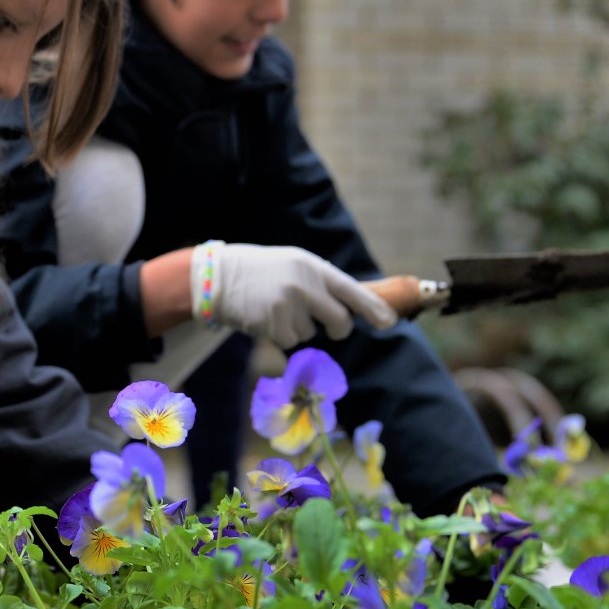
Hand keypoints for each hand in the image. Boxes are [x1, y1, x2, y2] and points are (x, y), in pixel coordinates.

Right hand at [198, 242, 398, 348]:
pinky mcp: (272, 323)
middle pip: (339, 320)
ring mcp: (288, 304)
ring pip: (310, 334)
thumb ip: (321, 283)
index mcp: (313, 267)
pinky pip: (289, 342)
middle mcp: (304, 285)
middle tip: (333, 328)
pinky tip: (265, 319)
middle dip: (339, 329)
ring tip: (276, 309)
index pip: (351, 290)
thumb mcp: (295, 266)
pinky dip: (279, 336)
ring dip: (297, 328)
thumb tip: (353, 309)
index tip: (389, 322)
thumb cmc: (263, 272)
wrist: (220, 276)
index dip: (373, 308)